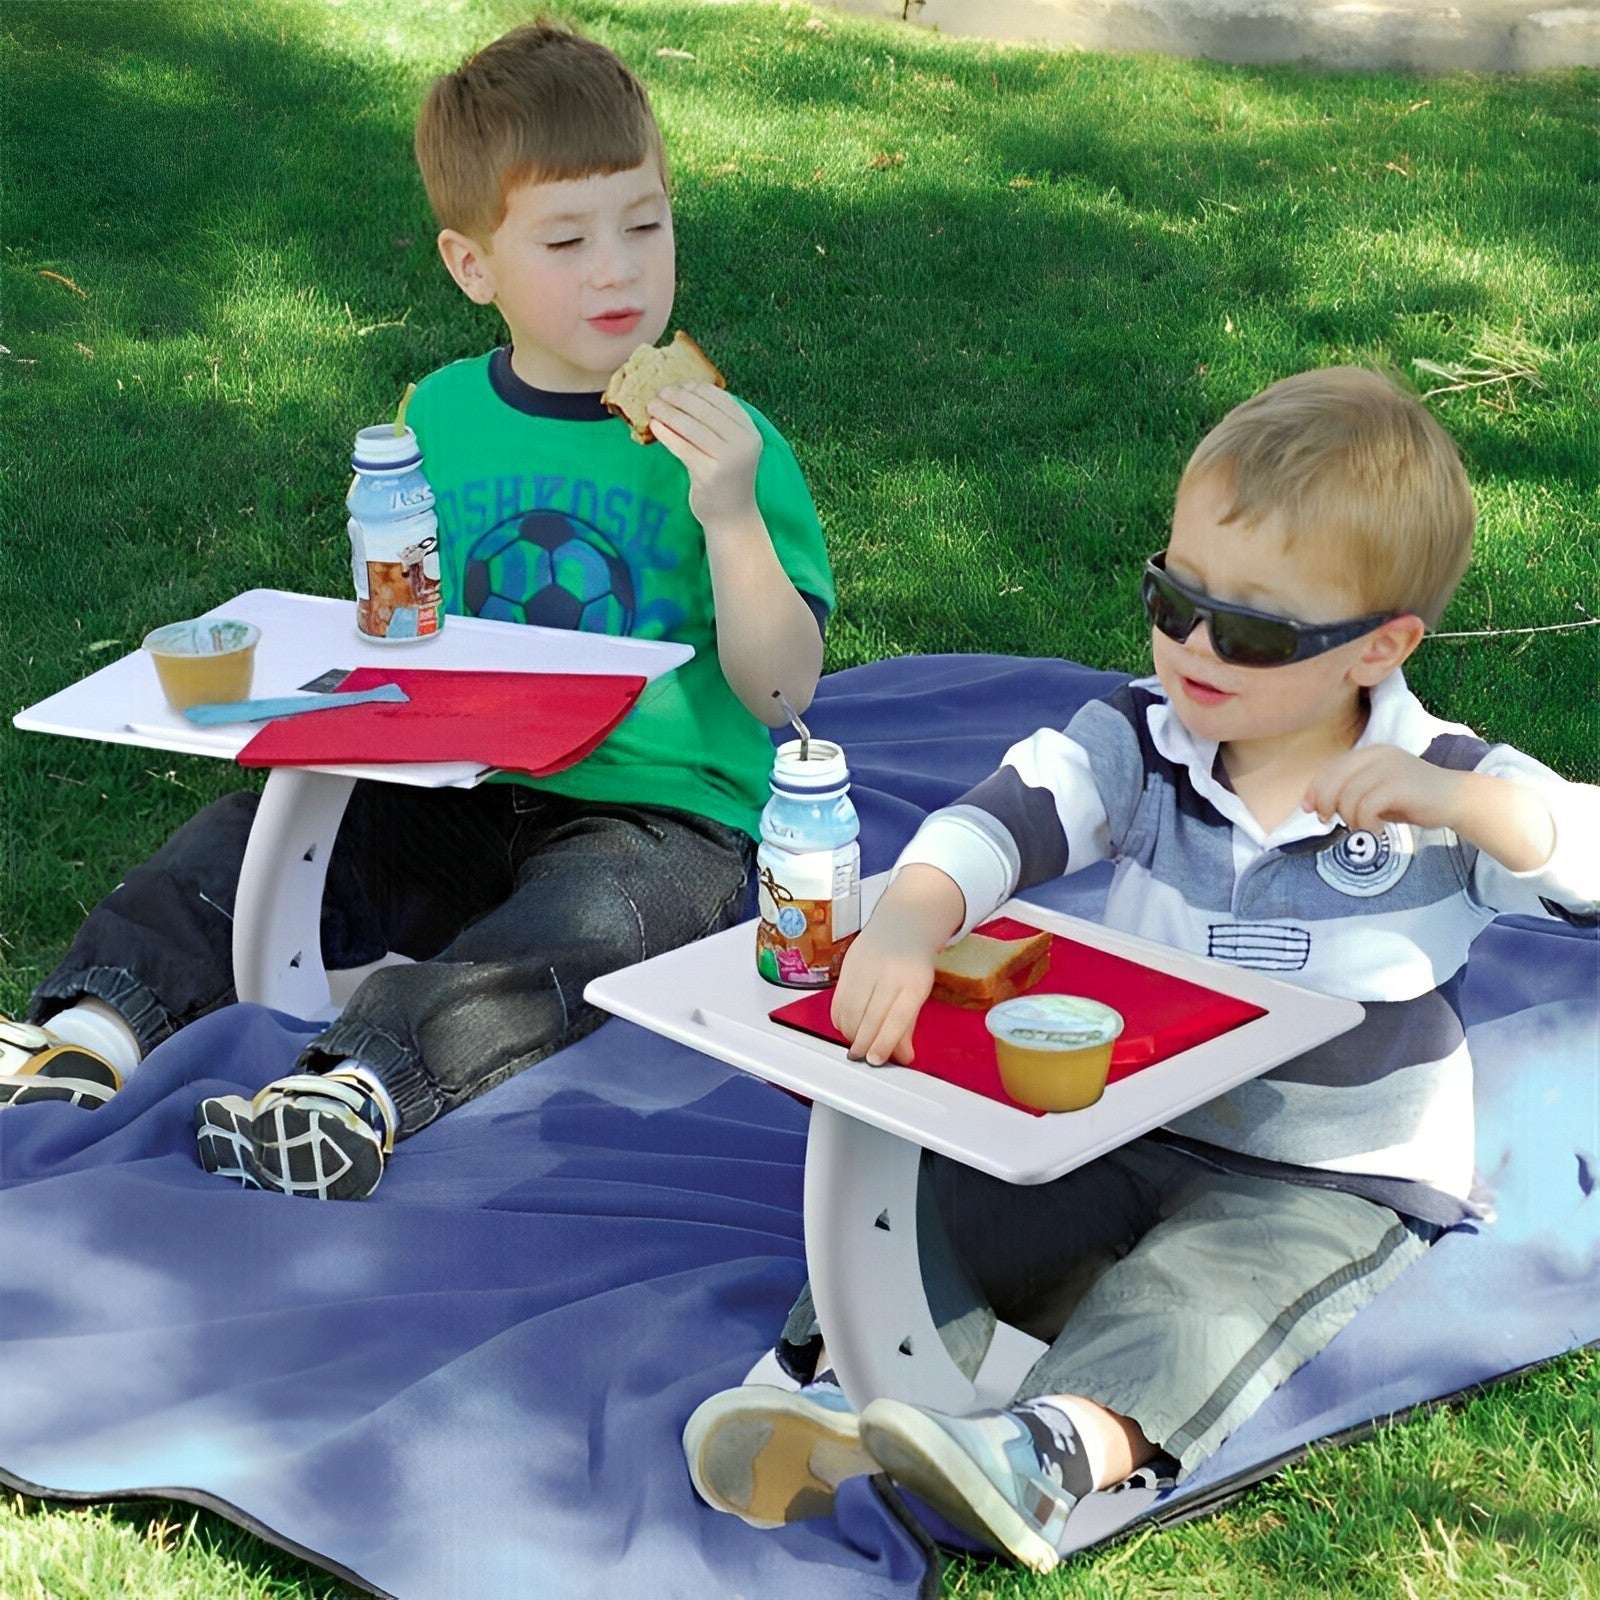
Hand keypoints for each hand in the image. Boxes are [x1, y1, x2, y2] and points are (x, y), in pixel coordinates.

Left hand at [646, 381, 762, 531]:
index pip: (721, 399)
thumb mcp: (728, 446)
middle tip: (659, 393)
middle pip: (704, 410)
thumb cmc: (725, 477)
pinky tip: (654, 427)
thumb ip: (715, 423)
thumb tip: (682, 393)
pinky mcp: (710, 474)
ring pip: (691, 426)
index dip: (697, 389)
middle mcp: (743, 442)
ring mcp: (728, 459)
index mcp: (750, 431)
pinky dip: (666, 434)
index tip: (678, 386)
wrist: (732, 516)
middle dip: (678, 398)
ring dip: (668, 413)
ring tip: (652, 406)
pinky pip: (683, 447)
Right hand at [830, 911, 937, 1066]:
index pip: (897, 1017)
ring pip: (850, 1011)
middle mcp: (889, 974)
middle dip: (863, 1043)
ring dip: (851, 1033)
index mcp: (914, 982)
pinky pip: (838, 1000)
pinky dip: (840, 1020)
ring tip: (856, 1043)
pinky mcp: (848, 965)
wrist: (901, 924)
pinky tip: (847, 1026)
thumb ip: (908, 1027)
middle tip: (862, 1058)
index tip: (875, 1060)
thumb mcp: (919, 993)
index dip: (884, 1042)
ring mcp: (866, 968)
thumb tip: (902, 1058)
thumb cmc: (912, 965)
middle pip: (870, 1017)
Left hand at [1302, 744, 1462, 833]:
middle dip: (1325, 805)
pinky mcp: (1400, 785)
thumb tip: (1313, 806)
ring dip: (1350, 819)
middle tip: (1331, 822)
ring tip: (1364, 827)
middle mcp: (1377, 755)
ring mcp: (1389, 768)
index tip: (1309, 809)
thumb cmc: (1412, 799)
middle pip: (1333, 781)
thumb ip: (1348, 792)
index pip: (1329, 769)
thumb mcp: (1375, 791)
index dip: (1314, 790)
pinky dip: (1366, 823)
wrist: (1456, 800)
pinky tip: (1378, 829)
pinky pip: (1366, 807)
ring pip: (1347, 797)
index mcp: (1369, 753)